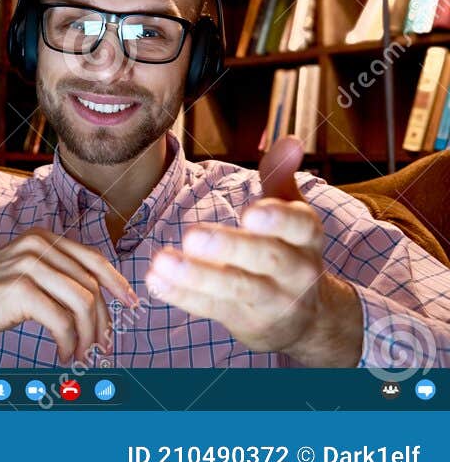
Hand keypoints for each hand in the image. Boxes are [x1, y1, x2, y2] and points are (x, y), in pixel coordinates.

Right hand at [0, 227, 139, 366]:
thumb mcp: (18, 277)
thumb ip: (50, 278)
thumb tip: (93, 301)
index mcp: (38, 238)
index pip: (93, 258)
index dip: (116, 283)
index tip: (130, 305)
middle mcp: (36, 245)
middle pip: (92, 285)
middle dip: (103, 321)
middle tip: (103, 347)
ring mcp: (27, 265)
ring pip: (83, 303)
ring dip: (88, 336)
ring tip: (80, 355)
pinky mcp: (19, 290)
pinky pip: (63, 322)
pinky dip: (70, 344)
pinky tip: (62, 355)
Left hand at [146, 136, 361, 365]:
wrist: (306, 318)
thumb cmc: (288, 248)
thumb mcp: (291, 212)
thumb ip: (281, 175)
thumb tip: (289, 139)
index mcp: (306, 237)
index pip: (300, 227)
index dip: (279, 220)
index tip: (251, 212)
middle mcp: (297, 270)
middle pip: (267, 258)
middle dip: (230, 247)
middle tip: (192, 236)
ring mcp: (273, 300)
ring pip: (238, 289)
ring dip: (198, 276)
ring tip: (162, 261)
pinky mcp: (247, 321)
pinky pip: (214, 309)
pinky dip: (184, 297)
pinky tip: (155, 282)